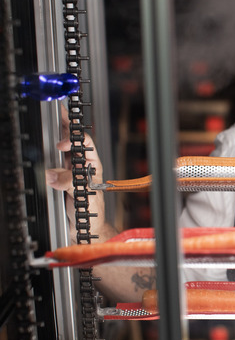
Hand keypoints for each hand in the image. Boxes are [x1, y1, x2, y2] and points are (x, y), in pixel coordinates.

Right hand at [45, 105, 109, 238]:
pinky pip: (48, 164)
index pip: (84, 144)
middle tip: (56, 110)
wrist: (84, 229)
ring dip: (52, 137)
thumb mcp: (84, 196)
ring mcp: (67, 171)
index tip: (61, 143)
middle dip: (63, 125)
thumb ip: (71, 184)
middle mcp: (79, 165)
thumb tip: (53, 175)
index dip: (73, 139)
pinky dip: (42, 157)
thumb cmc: (91, 211)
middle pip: (70, 141)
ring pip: (58, 150)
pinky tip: (39, 149)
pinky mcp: (56, 179)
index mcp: (91, 165)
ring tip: (50, 120)